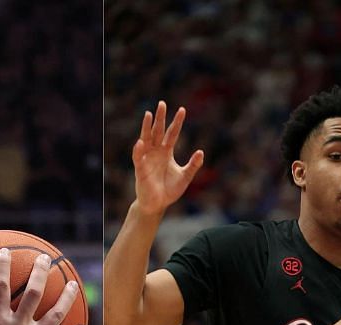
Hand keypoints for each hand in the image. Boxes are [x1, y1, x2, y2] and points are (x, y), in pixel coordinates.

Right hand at [131, 100, 204, 217]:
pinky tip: (140, 142)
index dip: (177, 122)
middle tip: (161, 103)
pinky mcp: (141, 169)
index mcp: (166, 152)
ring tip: (148, 114)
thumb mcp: (185, 176)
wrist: (157, 205)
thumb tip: (201, 152)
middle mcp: (156, 152)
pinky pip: (139, 158)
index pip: (172, 133)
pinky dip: (139, 150)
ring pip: (146, 139)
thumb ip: (193, 165)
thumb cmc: (169, 191)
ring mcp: (147, 159)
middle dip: (160, 118)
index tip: (182, 109)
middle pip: (158, 131)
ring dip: (146, 127)